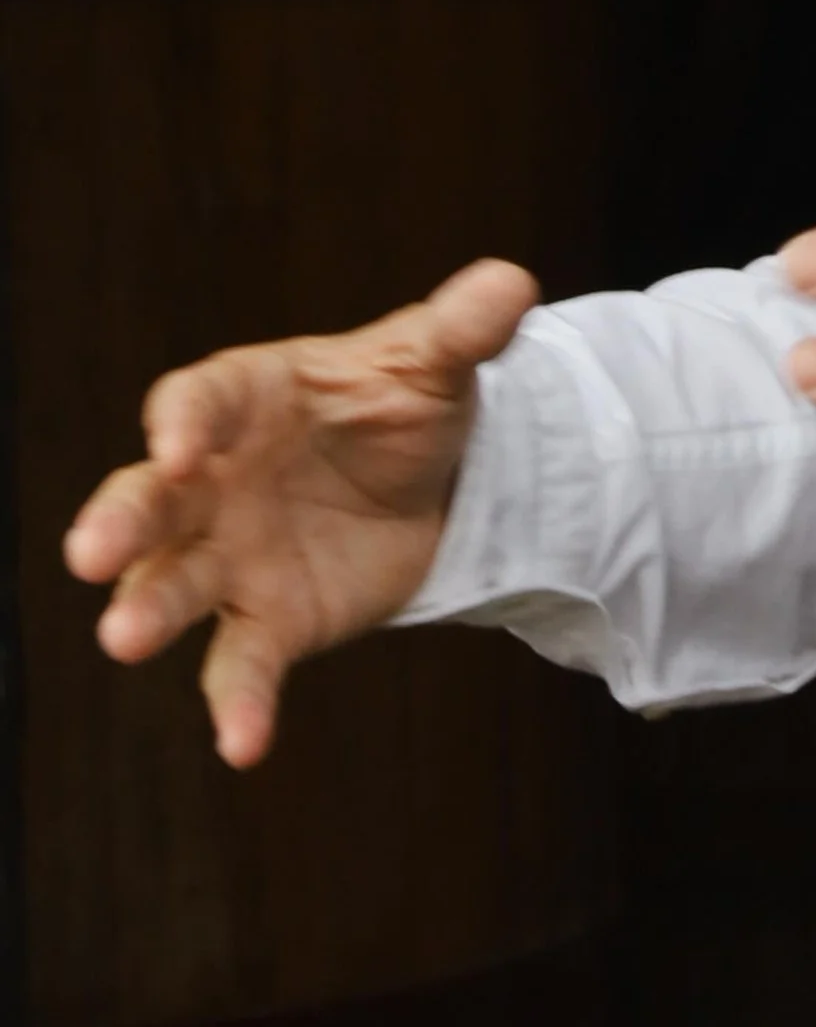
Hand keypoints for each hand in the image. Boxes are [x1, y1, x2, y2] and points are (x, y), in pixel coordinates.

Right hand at [61, 259, 537, 769]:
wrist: (434, 482)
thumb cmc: (403, 403)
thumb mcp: (437, 362)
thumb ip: (463, 328)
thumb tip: (515, 282)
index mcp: (247, 397)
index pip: (198, 401)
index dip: (183, 422)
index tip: (177, 445)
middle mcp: (217, 479)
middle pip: (152, 498)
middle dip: (120, 522)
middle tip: (89, 555)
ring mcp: (232, 555)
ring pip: (173, 583)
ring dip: (145, 608)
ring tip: (121, 638)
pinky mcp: (268, 619)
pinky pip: (242, 664)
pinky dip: (239, 704)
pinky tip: (243, 745)